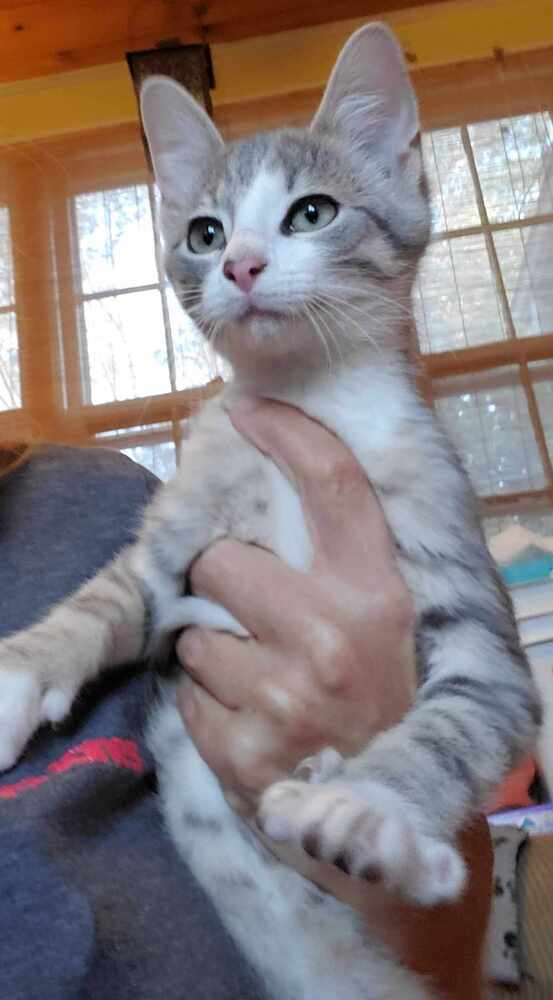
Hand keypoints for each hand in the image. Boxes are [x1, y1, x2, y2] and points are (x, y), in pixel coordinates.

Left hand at [176, 398, 490, 997]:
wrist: (390, 826)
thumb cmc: (392, 708)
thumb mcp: (400, 630)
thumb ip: (360, 566)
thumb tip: (306, 488)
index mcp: (382, 596)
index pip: (333, 485)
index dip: (288, 434)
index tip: (250, 411)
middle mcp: (333, 638)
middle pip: (221, 559)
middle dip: (224, 582)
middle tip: (256, 613)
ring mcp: (283, 698)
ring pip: (194, 632)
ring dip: (215, 651)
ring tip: (263, 682)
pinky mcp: (242, 753)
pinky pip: (184, 693)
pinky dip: (206, 703)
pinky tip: (252, 723)